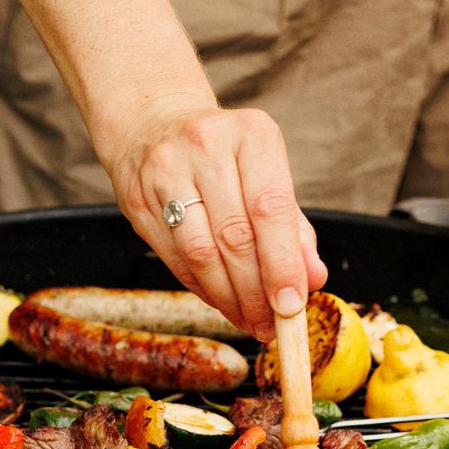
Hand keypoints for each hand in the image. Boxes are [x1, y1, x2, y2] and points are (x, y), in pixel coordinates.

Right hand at [107, 103, 326, 341]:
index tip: (292, 305)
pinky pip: (174, 258)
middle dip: (256, 291)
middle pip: (234, 236)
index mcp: (251, 135)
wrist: (153, 123)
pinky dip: (202, 289)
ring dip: (228, 298)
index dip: (282, 264)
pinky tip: (222, 301)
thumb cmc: (225, 155)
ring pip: (200, 253)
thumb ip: (293, 227)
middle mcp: (205, 147)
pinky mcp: (137, 198)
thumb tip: (311, 278)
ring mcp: (165, 171)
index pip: (270, 209)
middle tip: (271, 325)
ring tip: (249, 320)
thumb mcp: (267, 173)